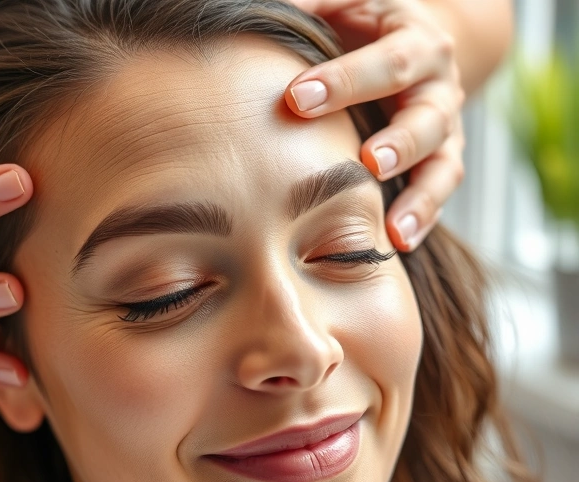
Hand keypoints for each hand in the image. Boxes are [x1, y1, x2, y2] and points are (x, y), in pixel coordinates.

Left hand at [285, 0, 465, 251]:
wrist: (412, 39)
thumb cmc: (362, 23)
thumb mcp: (345, 4)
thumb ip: (312, 5)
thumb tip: (255, 9)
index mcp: (414, 41)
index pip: (387, 61)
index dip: (345, 80)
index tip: (296, 99)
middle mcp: (437, 86)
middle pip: (426, 115)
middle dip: (397, 141)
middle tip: (366, 162)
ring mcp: (443, 126)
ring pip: (442, 162)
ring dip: (420, 196)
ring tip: (392, 228)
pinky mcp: (442, 158)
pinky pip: (440, 190)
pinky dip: (422, 217)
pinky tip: (397, 242)